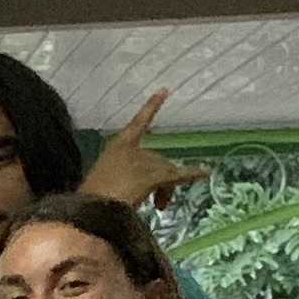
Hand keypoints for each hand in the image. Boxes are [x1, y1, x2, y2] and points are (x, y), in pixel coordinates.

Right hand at [90, 89, 210, 208]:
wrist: (96, 208)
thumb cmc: (92, 198)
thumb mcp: (101, 183)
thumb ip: (118, 180)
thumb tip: (130, 195)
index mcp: (118, 146)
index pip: (137, 123)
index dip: (151, 107)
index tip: (165, 91)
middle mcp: (134, 149)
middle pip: (155, 159)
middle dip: (158, 180)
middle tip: (156, 204)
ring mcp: (145, 161)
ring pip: (165, 171)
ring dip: (166, 188)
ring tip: (160, 207)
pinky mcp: (156, 175)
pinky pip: (179, 174)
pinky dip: (193, 173)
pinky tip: (205, 172)